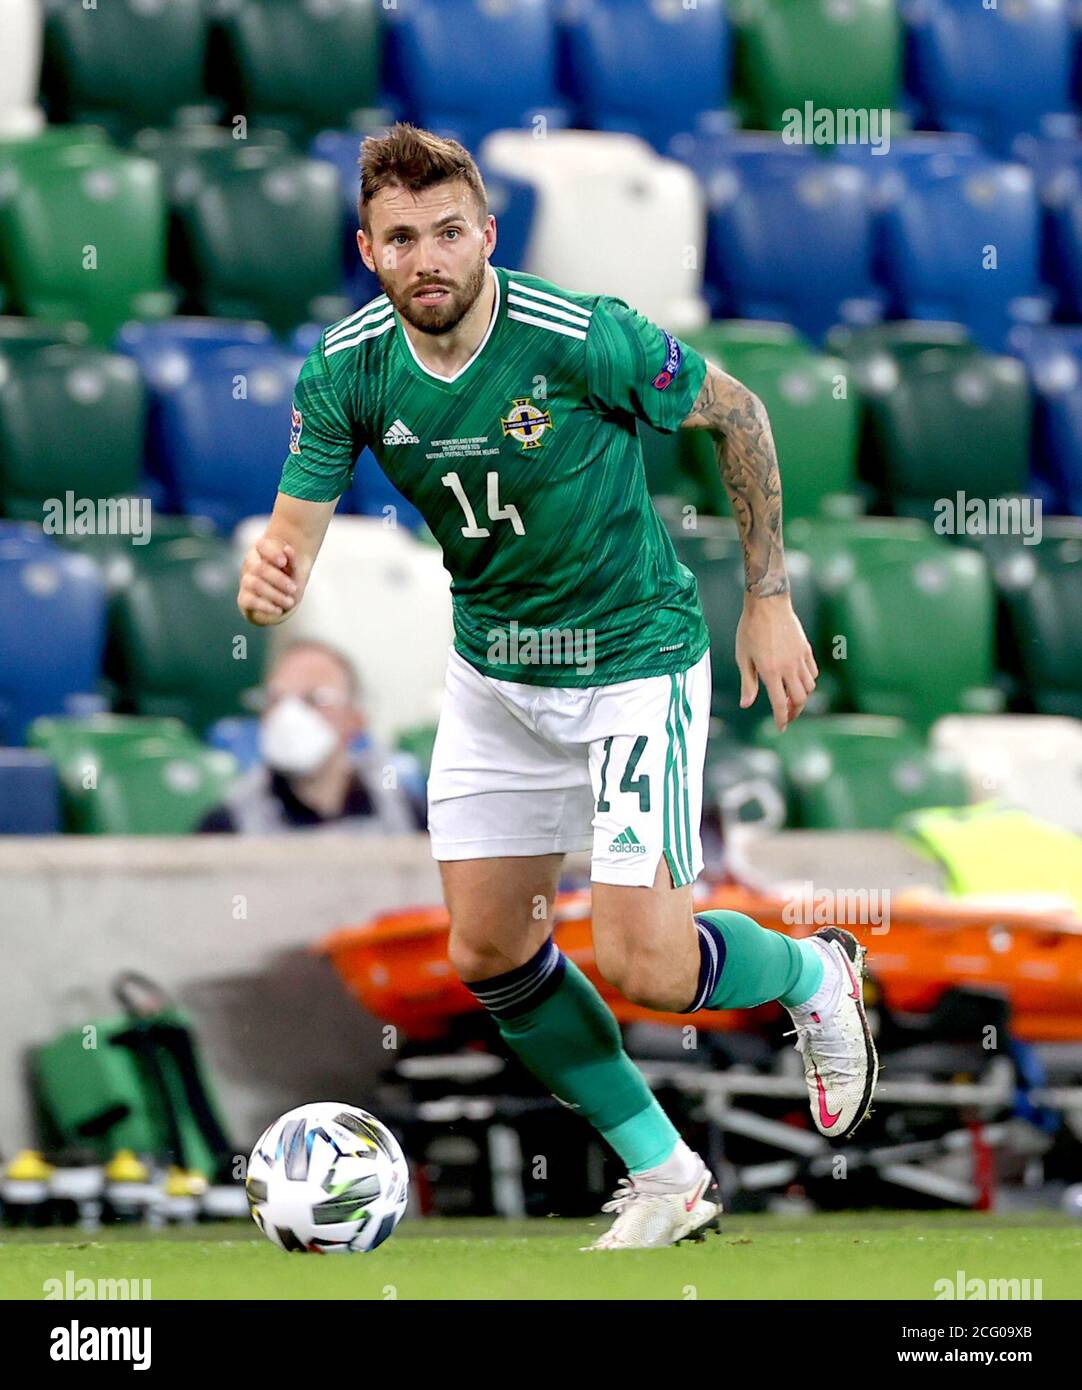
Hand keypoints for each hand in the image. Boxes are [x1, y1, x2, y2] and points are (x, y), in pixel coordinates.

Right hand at [237, 536, 300, 625]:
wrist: (282, 599)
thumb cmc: (290, 578)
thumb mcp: (295, 570)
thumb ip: (293, 562)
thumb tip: (287, 549)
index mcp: (263, 551)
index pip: (262, 545)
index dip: (271, 553)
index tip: (283, 562)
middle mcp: (251, 564)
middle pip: (259, 568)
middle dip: (278, 579)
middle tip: (294, 589)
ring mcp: (246, 581)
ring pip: (255, 584)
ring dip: (275, 594)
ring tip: (290, 602)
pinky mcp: (244, 598)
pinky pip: (249, 601)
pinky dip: (265, 606)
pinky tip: (278, 610)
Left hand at [736, 593, 817, 730]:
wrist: (767, 604)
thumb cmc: (750, 629)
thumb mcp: (743, 658)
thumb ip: (747, 683)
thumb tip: (746, 705)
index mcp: (770, 672)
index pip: (779, 704)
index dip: (781, 719)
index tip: (781, 727)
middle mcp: (788, 668)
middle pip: (800, 700)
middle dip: (795, 712)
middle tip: (787, 715)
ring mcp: (800, 658)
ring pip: (809, 687)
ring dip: (802, 697)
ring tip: (790, 697)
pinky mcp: (806, 649)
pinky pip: (813, 672)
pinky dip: (808, 681)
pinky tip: (798, 680)